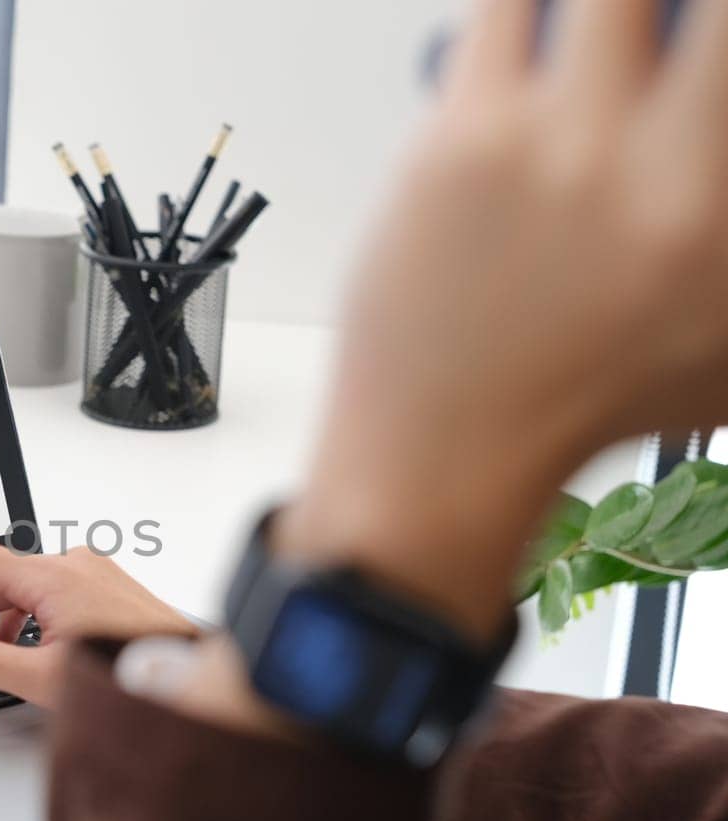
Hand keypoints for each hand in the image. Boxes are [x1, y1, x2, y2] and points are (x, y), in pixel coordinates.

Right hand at [0, 537, 199, 707]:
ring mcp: (88, 579)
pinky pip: (38, 603)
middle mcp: (70, 566)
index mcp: (52, 575)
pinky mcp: (102, 597)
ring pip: (8, 597)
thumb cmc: (145, 680)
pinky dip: (9, 627)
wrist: (209, 689)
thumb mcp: (49, 681)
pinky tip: (1, 654)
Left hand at [283, 0, 727, 637]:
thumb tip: (718, 159)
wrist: (444, 452)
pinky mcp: (455, 139)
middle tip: (648, 33)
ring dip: (589, 8)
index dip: (717, 33)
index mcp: (717, 212)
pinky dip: (514, 13)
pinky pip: (496, 12)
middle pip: (680, 8)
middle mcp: (646, 168)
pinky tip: (521, 30)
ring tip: (586, 34)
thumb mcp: (726, 346)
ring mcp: (544, 146)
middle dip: (663, 13)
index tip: (703, 45)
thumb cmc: (578, 402)